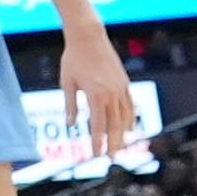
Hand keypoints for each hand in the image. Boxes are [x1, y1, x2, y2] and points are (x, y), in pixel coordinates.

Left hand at [57, 33, 144, 172]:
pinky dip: (130, 119)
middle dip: (113, 144)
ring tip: (119, 146)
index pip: (97, 126)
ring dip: (123, 134)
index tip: (95, 155)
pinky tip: (128, 128)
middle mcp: (111, 94)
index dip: (97, 142)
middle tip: (111, 158)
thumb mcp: (67, 82)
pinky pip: (130, 105)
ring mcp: (121, 88)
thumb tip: (70, 125)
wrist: (88, 37)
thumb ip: (70, 105)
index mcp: (95, 96)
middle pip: (114, 126)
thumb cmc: (73, 59)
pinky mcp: (125, 83)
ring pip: (125, 118)